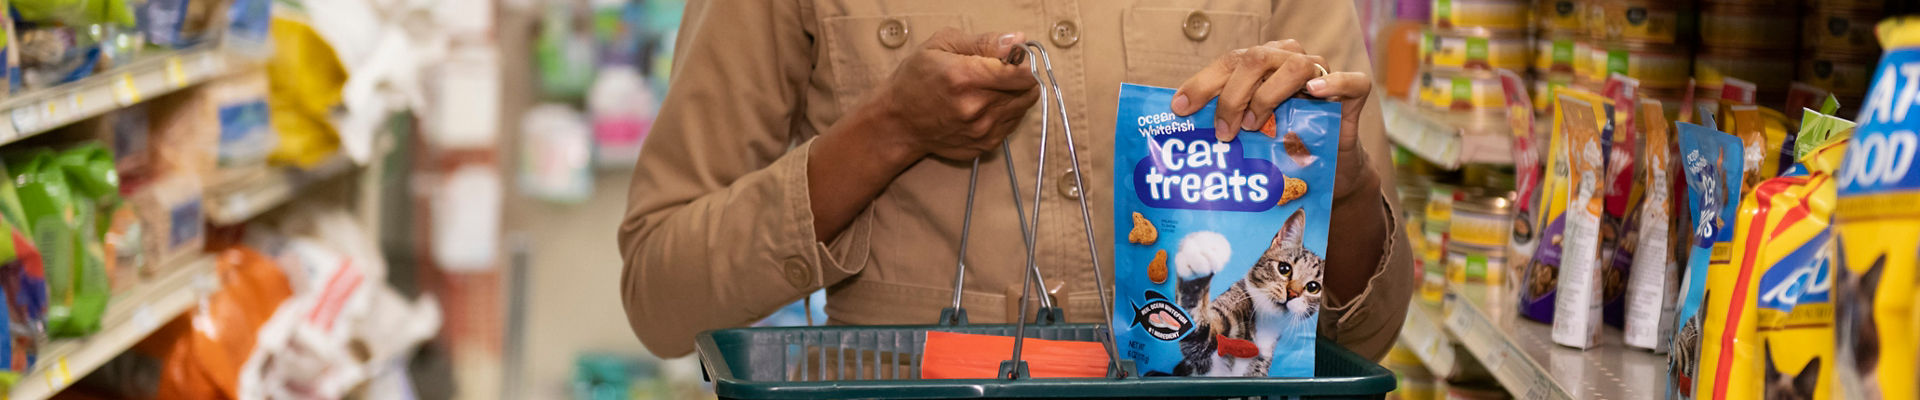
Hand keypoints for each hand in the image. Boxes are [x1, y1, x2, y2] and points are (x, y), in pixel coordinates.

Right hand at [868, 29, 1040, 160]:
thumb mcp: (941, 45)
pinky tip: (984, 106)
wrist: (898, 123)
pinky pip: (1012, 124)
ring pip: (1023, 107)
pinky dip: (1005, 112)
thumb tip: (1017, 41)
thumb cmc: (915, 79)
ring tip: (989, 88)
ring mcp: (982, 130)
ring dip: (1013, 95)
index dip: (1025, 62)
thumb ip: (984, 41)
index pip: (1022, 74)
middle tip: (999, 72)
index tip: (1015, 57)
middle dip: (1019, 77)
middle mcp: (976, 107)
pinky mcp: (985, 145)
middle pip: (1027, 90)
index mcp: (965, 77)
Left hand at [1170, 40, 1371, 156]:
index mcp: (1263, 64)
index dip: (1203, 83)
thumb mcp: (1247, 133)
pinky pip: (1350, 81)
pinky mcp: (1353, 94)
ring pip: (1295, 66)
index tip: (1180, 108)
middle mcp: (1291, 61)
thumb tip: (1179, 127)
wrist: (1328, 171)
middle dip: (1233, 95)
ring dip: (1268, 94)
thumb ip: (1223, 121)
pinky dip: (1333, 82)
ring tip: (1254, 125)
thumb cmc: (1282, 147)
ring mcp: (1323, 74)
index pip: (1229, 62)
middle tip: (1223, 131)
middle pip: (1257, 60)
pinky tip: (1314, 91)